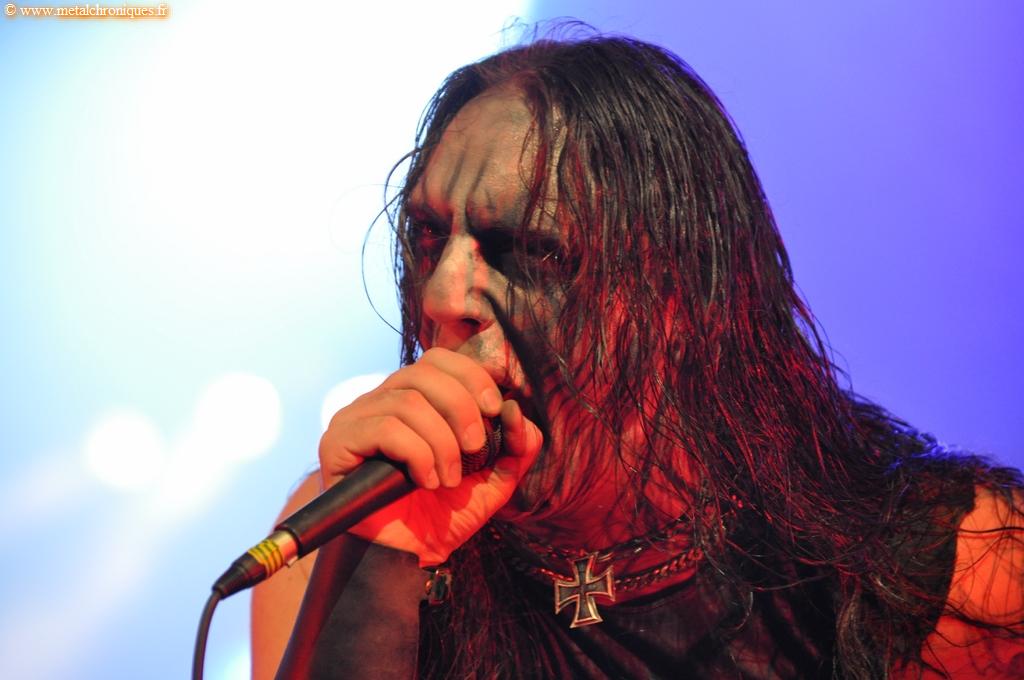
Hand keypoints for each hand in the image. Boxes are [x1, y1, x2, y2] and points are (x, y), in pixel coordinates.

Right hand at [318, 347, 543, 565]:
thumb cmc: (440, 517)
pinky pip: (384, 428)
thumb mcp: (493, 480)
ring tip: (449, 479)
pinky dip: (417, 454)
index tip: (495, 409)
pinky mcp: (337, 444)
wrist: (403, 560)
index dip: (471, 376)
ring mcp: (355, 420)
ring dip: (441, 442)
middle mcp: (380, 401)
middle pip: (423, 372)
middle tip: (476, 448)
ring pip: (406, 401)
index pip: (438, 360)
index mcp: (413, 399)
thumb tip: (515, 409)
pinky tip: (425, 481)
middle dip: (461, 408)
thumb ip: (515, 446)